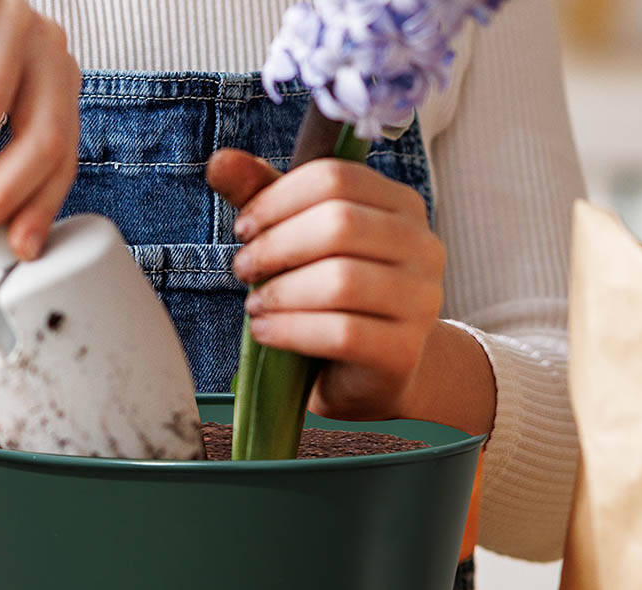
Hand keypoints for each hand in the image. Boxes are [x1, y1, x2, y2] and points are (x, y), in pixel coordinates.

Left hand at [206, 148, 494, 435]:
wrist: (370, 376)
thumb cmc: (332, 301)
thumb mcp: (299, 242)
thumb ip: (265, 199)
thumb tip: (219, 162)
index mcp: (401, 207)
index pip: (336, 177)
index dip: (278, 199)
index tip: (243, 228)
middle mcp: (423, 247)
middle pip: (340, 224)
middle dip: (277, 245)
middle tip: (243, 268)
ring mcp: (421, 301)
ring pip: (342, 281)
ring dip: (281, 292)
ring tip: (254, 305)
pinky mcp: (403, 351)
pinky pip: (342, 333)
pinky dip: (291, 330)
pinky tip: (265, 332)